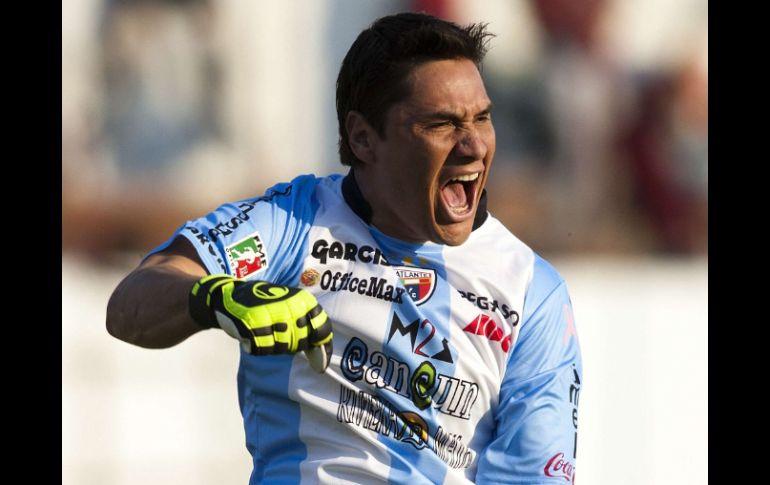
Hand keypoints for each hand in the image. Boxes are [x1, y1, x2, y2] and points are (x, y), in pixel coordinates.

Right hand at [189, 275, 332, 371]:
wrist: (228, 296)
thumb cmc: (264, 306)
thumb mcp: (289, 309)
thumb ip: (307, 331)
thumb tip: (321, 364)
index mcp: (303, 300)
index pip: (322, 328)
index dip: (321, 348)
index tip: (319, 364)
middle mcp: (290, 305)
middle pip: (300, 343)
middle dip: (290, 345)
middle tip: (275, 333)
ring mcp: (271, 314)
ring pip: (281, 348)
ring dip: (272, 345)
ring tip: (263, 331)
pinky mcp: (252, 324)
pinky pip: (262, 349)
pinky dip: (256, 347)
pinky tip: (251, 335)